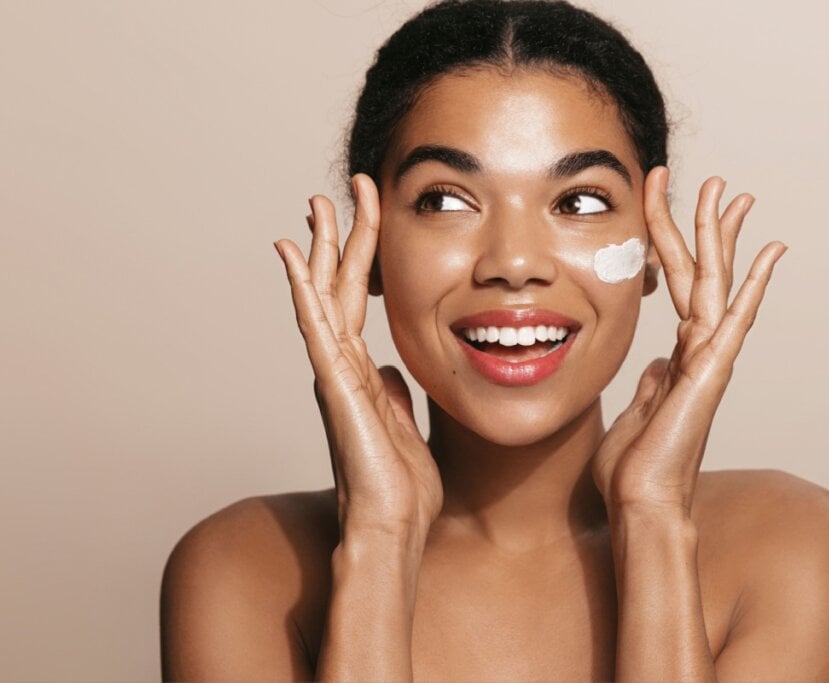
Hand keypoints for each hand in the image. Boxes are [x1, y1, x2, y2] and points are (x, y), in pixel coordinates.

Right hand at [274, 175, 442, 533]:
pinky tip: (293, 256)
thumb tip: (390, 367)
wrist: (393, 526)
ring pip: (324, 297)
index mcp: (360, 371)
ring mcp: (334, 373)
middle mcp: (341, 366)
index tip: (368, 214)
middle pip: (338, 287)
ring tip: (315, 203)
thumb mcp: (403, 424)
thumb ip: (392, 392)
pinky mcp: (333, 386)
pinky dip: (303, 290)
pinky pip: (316, 329)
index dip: (364, 255)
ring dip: (320, 248)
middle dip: (342, 235)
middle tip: (341, 189)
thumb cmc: (401, 486)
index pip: (359, 299)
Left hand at [591, 168, 786, 514]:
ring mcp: (709, 361)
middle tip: (713, 181)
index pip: (677, 286)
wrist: (641, 504)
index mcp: (677, 357)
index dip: (670, 244)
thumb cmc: (635, 469)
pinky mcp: (711, 374)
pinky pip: (733, 320)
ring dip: (720, 237)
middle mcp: (699, 352)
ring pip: (716, 284)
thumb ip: (653, 385)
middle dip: (704, 225)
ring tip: (729, 192)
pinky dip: (751, 286)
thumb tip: (659, 365)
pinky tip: (769, 252)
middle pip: (702, 273)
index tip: (667, 209)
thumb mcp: (635, 414)